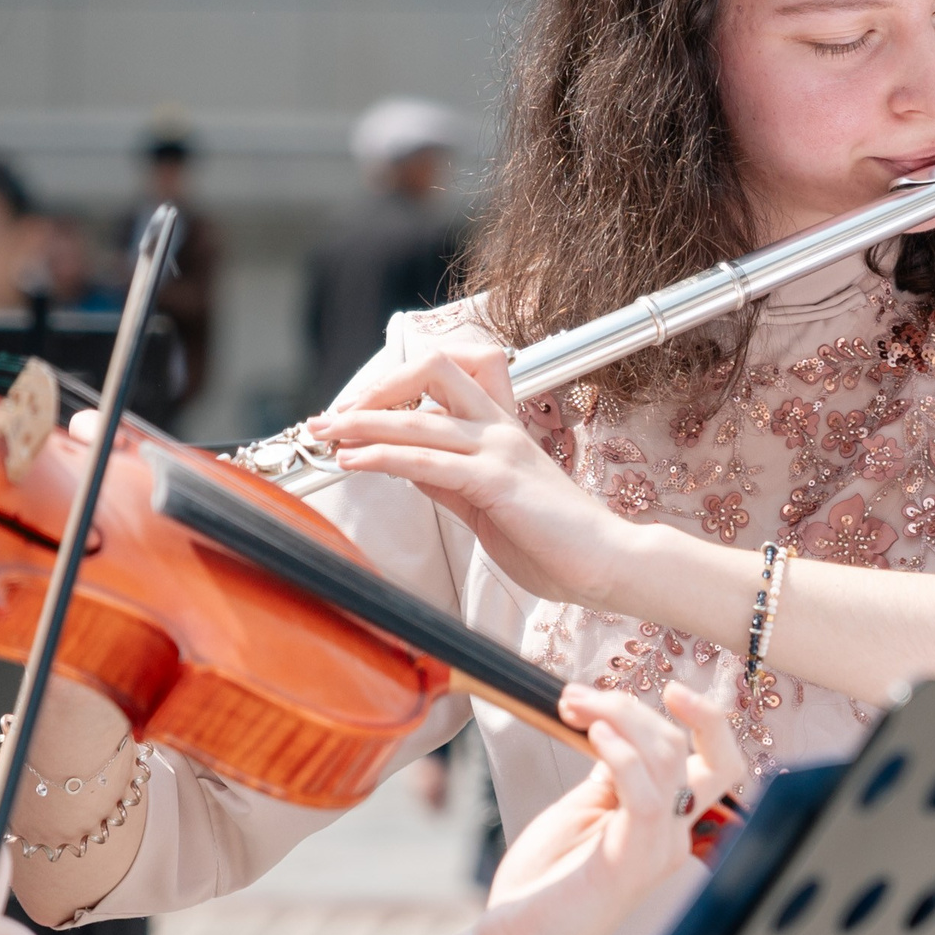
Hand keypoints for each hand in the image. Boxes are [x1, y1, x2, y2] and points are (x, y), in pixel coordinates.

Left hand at [304, 344, 628, 607]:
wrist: (609, 564)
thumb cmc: (558, 545)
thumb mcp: (491, 508)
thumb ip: (452, 483)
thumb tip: (409, 469)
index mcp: (503, 432)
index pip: (453, 377)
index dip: (403, 384)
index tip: (362, 409)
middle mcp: (501, 430)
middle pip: (434, 370)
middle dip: (377, 387)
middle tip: (334, 416)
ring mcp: (500, 451)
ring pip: (420, 416)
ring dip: (362, 421)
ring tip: (325, 433)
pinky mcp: (496, 481)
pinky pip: (427, 460)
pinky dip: (382, 455)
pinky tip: (354, 460)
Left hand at [470, 684, 740, 934]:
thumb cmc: (545, 883)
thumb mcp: (583, 810)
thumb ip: (613, 774)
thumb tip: (619, 728)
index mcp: (671, 825)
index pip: (718, 761)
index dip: (706, 719)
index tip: (668, 689)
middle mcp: (677, 837)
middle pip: (709, 752)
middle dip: (649, 707)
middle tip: (583, 697)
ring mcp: (658, 850)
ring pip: (670, 759)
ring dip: (619, 717)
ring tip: (572, 707)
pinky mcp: (629, 863)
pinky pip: (646, 794)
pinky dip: (623, 753)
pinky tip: (593, 734)